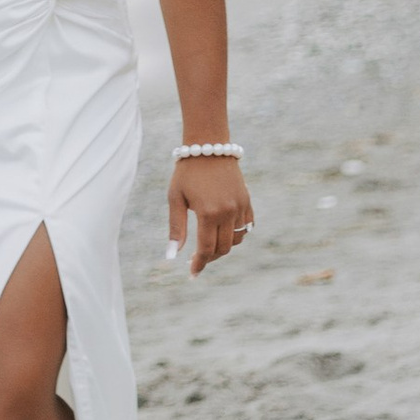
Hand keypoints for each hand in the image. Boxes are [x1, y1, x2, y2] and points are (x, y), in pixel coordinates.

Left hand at [167, 152, 252, 273]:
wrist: (208, 146)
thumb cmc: (186, 172)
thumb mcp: (175, 198)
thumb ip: (176, 228)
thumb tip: (172, 256)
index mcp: (208, 213)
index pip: (206, 249)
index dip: (199, 264)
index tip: (192, 273)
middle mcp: (228, 212)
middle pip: (223, 248)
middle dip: (210, 257)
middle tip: (196, 259)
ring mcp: (240, 207)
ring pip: (237, 240)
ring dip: (223, 247)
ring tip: (208, 246)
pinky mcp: (247, 201)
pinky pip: (246, 227)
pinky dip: (236, 235)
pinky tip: (222, 234)